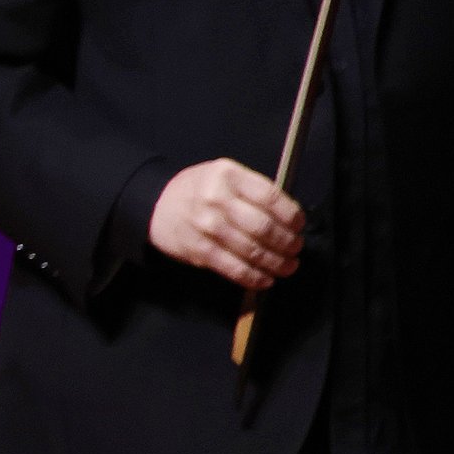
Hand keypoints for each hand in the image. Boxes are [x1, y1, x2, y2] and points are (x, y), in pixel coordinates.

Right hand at [148, 158, 304, 289]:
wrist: (155, 205)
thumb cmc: (197, 191)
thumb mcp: (223, 175)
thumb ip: (252, 190)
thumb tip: (288, 218)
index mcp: (227, 175)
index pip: (270, 197)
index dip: (291, 215)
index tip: (298, 225)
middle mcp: (216, 198)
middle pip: (264, 227)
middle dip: (287, 242)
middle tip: (295, 248)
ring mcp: (206, 226)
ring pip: (252, 250)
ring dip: (276, 263)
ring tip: (286, 266)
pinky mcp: (199, 250)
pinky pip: (234, 268)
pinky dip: (254, 277)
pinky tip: (265, 279)